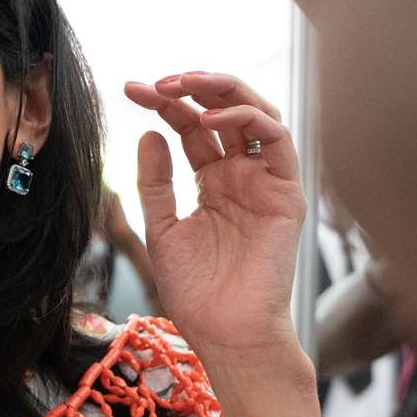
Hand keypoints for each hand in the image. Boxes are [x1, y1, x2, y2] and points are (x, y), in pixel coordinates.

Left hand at [124, 71, 304, 354]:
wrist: (226, 334)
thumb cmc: (197, 293)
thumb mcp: (162, 229)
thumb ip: (156, 182)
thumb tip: (148, 133)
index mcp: (213, 181)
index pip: (191, 126)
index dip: (163, 103)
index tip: (129, 88)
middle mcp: (241, 175)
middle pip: (222, 112)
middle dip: (191, 87)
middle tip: (157, 82)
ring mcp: (265, 181)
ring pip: (256, 113)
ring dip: (222, 90)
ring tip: (183, 85)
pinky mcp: (286, 193)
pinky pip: (276, 140)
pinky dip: (246, 119)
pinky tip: (209, 120)